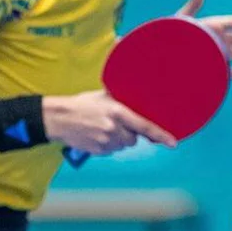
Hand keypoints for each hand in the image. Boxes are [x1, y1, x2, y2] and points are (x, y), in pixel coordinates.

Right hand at [43, 90, 177, 154]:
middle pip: (133, 138)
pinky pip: (111, 151)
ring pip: (123, 145)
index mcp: (118, 112)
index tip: (173, 143)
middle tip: (116, 123)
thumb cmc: (82, 104)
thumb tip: (135, 79)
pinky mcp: (98, 151)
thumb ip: (122, 96)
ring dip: (119, 139)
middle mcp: (114, 128)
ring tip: (103, 127)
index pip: (144, 126)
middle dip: (129, 132)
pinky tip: (97, 135)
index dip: (160, 135)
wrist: (58, 118)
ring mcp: (105, 141)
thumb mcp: (103, 95)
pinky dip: (108, 145)